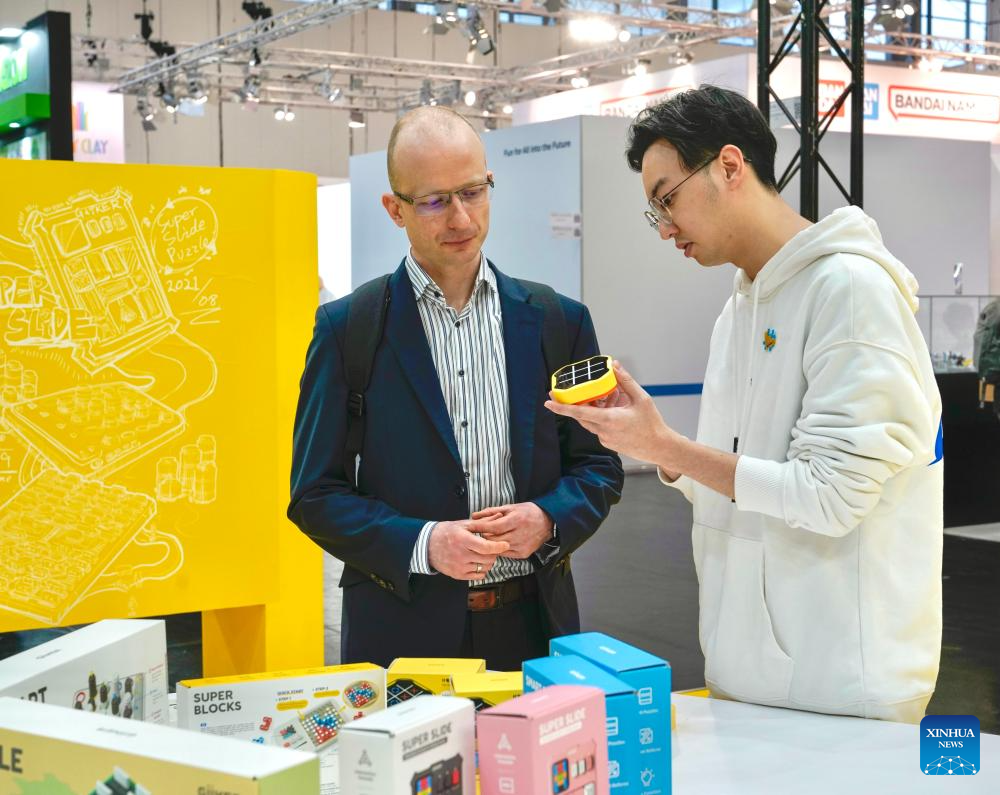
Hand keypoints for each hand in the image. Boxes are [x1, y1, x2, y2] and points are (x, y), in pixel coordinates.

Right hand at [428, 520, 509, 580]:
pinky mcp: (458, 575)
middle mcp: (461, 555)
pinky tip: (478, 561)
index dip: (498, 547)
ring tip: (484, 554)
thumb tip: (500, 515)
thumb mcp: (464, 524)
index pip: (486, 547)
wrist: (428, 545)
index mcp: (463, 540)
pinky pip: (479, 576)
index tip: (505, 545)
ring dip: (489, 561)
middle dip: (494, 552)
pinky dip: (482, 569)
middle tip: (491, 547)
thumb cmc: (447, 532)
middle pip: (488, 558)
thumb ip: (483, 522)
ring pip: (485, 567)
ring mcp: (459, 567)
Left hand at [471, 502, 553, 558]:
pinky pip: (505, 554)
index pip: (493, 527)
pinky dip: (500, 549)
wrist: (547, 523)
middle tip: (479, 532)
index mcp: (516, 521)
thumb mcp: (510, 507)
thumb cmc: (528, 512)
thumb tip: (474, 516)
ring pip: (498, 548)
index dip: (480, 527)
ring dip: (491, 543)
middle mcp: (519, 535)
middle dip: (484, 536)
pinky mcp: (523, 554)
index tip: (470, 526)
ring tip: (488, 537)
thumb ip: (491, 512)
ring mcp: (522, 546)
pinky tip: (499, 542)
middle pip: (493, 539)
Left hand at [544, 361, 684, 467]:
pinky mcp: (608, 443)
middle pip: (582, 415)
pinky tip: (615, 409)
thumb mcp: (641, 398)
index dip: (561, 408)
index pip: (579, 412)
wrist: (659, 447)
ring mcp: (605, 439)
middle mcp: (603, 431)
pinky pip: (598, 428)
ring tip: (609, 398)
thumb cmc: (652, 424)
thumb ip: (626, 381)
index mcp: (609, 420)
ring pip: (591, 421)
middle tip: (573, 391)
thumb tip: (614, 365)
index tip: (548, 402)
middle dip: (577, 403)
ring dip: (594, 409)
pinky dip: (601, 417)